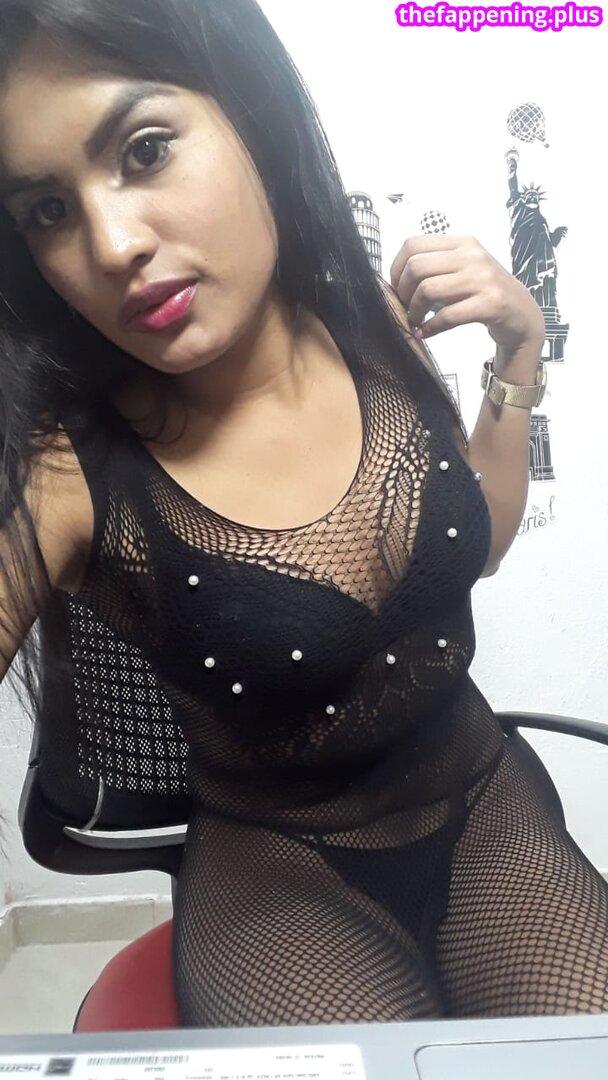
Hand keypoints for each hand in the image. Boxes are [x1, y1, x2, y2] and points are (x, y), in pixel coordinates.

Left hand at [390, 234, 545, 355]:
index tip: (397, 288)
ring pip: (428, 290)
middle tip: (405, 307)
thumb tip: (395, 282)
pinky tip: (426, 333)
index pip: (413, 245)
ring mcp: (483, 278)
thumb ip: (435, 267)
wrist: (522, 314)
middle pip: (416, 267)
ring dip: (415, 311)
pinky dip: (430, 328)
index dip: (396, 269)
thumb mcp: (462, 270)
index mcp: (462, 243)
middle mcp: (472, 255)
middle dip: (403, 292)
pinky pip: (448, 316)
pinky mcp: (490, 303)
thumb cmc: (485, 293)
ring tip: (415, 321)